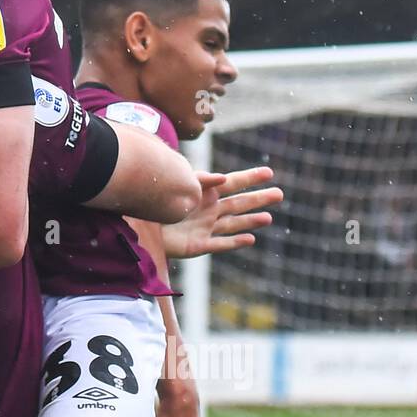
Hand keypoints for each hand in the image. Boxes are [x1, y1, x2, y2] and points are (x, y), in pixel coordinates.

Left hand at [161, 166, 283, 259]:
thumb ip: (200, 181)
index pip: (233, 182)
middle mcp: (208, 209)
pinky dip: (235, 242)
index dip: (250, 178)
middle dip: (258, 199)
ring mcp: (205, 227)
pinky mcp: (197, 245)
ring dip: (250, 221)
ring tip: (268, 218)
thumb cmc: (156, 200)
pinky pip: (220, 244)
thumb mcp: (179, 184)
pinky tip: (250, 239)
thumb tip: (224, 178)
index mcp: (204, 191)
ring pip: (233, 223)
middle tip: (279, 194)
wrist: (138, 224)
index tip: (269, 172)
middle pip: (238, 203)